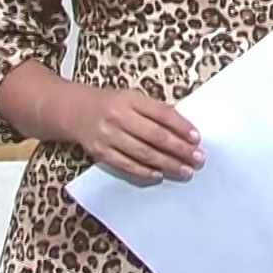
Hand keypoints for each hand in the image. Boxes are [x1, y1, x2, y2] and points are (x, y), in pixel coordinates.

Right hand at [74, 87, 202, 184]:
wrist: (74, 111)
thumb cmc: (111, 104)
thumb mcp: (131, 98)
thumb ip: (154, 111)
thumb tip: (183, 130)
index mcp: (130, 99)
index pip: (162, 114)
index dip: (181, 126)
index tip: (197, 138)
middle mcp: (119, 117)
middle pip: (155, 136)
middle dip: (179, 149)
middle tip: (198, 158)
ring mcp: (108, 136)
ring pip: (143, 153)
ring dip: (167, 163)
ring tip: (185, 170)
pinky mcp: (100, 152)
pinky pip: (126, 165)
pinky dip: (144, 172)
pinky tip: (159, 175)